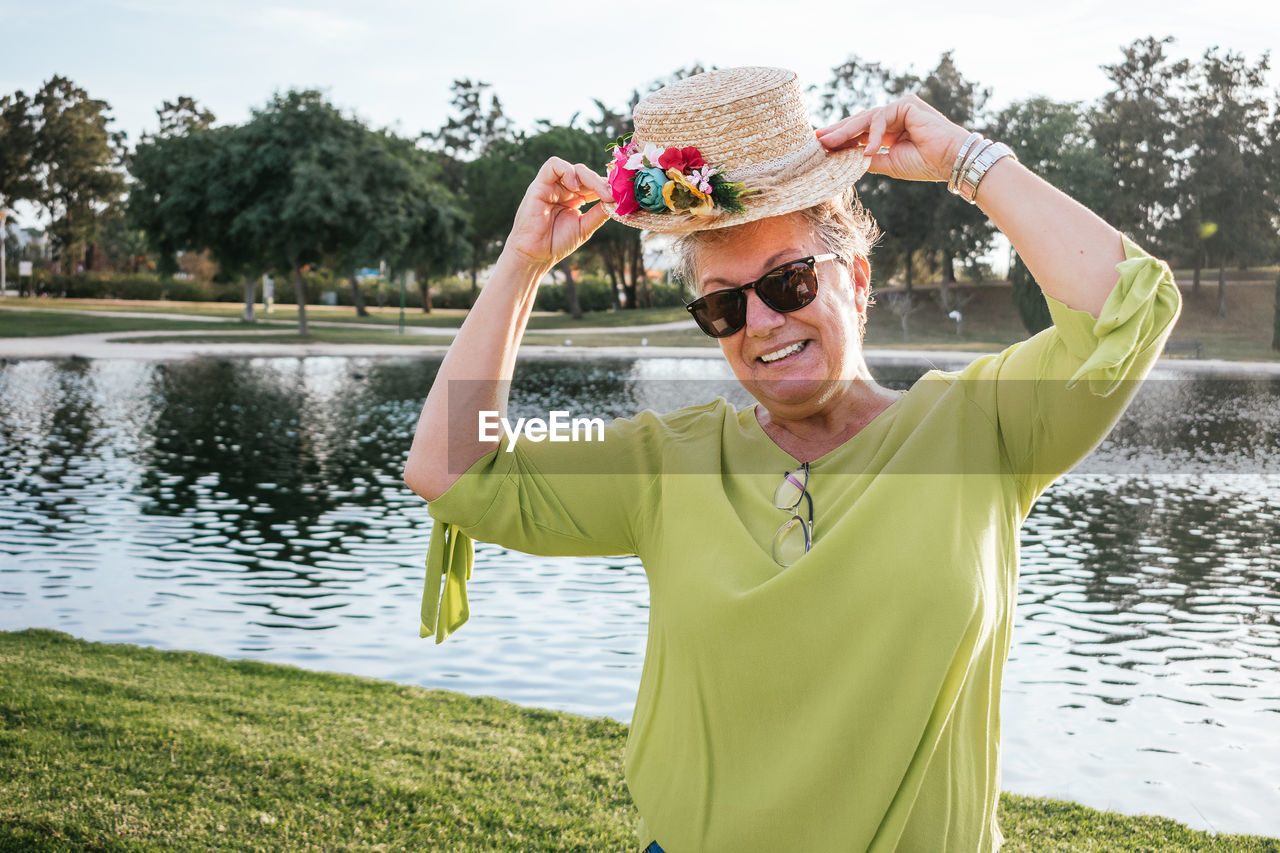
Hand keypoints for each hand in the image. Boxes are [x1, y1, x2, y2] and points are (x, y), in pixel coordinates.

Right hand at [503, 157, 613, 270]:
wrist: (535, 254)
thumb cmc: (557, 242)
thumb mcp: (585, 227)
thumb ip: (599, 213)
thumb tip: (617, 201)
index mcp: (576, 198)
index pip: (594, 184)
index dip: (608, 187)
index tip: (621, 196)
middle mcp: (564, 189)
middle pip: (587, 175)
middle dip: (601, 183)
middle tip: (611, 195)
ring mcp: (552, 186)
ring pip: (574, 168)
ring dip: (589, 177)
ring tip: (597, 192)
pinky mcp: (539, 185)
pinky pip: (553, 165)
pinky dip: (567, 171)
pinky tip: (575, 187)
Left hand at [815, 94, 970, 182]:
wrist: (950, 160)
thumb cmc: (924, 164)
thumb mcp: (888, 164)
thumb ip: (867, 159)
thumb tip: (843, 159)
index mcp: (889, 132)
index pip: (859, 132)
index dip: (840, 139)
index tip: (819, 146)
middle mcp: (894, 117)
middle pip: (858, 122)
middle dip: (836, 132)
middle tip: (815, 139)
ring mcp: (900, 108)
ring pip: (865, 118)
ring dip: (845, 132)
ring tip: (828, 143)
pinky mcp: (906, 104)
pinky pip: (881, 118)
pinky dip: (874, 135)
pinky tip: (868, 150)